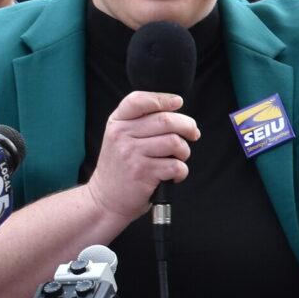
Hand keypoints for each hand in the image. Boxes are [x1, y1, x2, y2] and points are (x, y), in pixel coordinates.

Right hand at [87, 90, 197, 216]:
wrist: (105, 199)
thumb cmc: (121, 168)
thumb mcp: (119, 138)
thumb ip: (140, 122)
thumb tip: (176, 110)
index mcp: (117, 122)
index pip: (139, 100)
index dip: (163, 98)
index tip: (178, 102)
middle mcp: (122, 135)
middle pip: (166, 120)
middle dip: (188, 126)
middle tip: (193, 134)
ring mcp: (132, 153)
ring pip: (175, 142)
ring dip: (184, 151)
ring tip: (178, 158)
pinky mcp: (143, 173)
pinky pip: (176, 165)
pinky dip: (181, 171)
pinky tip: (173, 175)